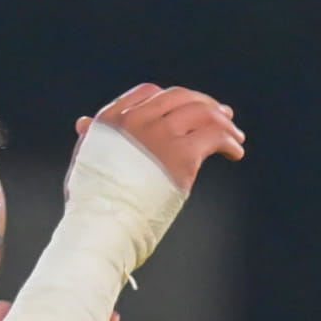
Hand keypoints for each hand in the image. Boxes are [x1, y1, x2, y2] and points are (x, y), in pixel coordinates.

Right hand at [84, 84, 245, 190]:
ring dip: (223, 123)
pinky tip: (235, 153)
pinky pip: (215, 137)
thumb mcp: (85, 162)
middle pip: (180, 97)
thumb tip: (84, 123)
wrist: (100, 227)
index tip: (187, 109)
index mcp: (112, 120)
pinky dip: (229, 142)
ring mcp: (160, 136)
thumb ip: (91, 139)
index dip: (171, 98)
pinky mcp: (182, 155)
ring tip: (236, 137)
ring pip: (203, 113)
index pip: (148, 92)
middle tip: (223, 115)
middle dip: (204, 103)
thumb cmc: (90, 203)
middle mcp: (137, 121)